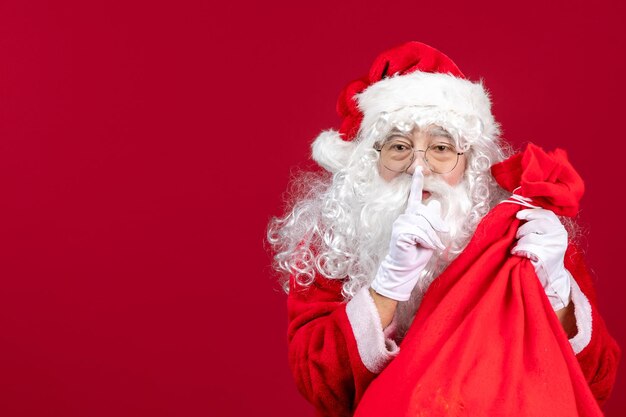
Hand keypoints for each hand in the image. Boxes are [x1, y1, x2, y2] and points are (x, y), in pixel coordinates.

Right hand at [370, 168, 448, 301]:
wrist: (405, 269)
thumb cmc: (416, 253)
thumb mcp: (429, 235)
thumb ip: (431, 220)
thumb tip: (433, 202)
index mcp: (411, 215)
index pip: (414, 196)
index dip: (417, 182)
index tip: (419, 168)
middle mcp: (404, 217)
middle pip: (426, 211)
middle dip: (437, 225)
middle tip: (442, 240)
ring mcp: (400, 224)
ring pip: (424, 222)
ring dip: (433, 236)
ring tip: (433, 247)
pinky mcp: (399, 232)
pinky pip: (419, 231)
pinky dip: (427, 240)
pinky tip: (424, 247)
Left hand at [512, 208, 570, 309]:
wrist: (549, 278)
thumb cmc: (541, 255)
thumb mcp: (543, 237)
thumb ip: (536, 225)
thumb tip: (519, 212)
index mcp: (559, 228)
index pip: (546, 214)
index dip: (531, 212)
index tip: (519, 215)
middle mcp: (559, 235)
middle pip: (535, 223)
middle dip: (522, 230)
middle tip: (518, 237)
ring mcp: (554, 245)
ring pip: (529, 235)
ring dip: (519, 242)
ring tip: (520, 248)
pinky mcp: (547, 255)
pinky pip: (526, 247)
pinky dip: (518, 250)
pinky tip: (518, 253)